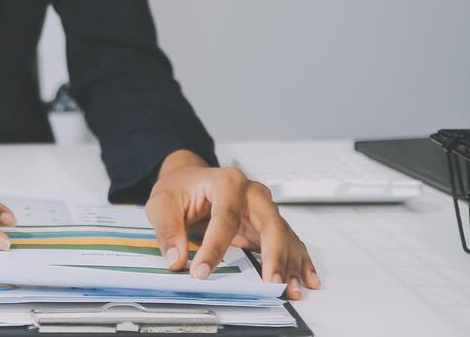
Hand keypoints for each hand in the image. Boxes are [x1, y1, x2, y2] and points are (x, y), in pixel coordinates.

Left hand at [145, 150, 320, 299]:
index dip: (214, 247)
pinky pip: (290, 242)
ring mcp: (264, 208)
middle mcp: (252, 193)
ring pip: (285, 235)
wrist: (189, 179)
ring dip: (290, 264)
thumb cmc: (179, 189)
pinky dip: (299, 261)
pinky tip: (307, 279)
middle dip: (273, 255)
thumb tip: (176, 258)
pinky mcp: (268, 224)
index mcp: (226, 181)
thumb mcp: (162, 203)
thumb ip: (168, 230)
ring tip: (291, 289)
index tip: (201, 272)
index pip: (224, 217)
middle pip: (270, 223)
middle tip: (270, 283)